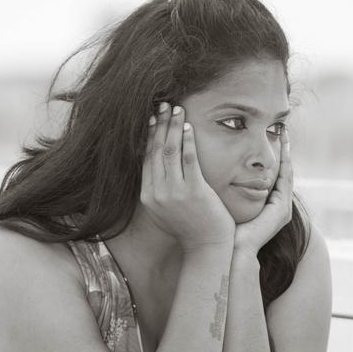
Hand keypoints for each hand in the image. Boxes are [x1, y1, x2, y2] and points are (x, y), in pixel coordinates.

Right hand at [141, 102, 235, 252]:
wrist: (206, 247)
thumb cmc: (189, 227)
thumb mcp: (165, 211)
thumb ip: (158, 190)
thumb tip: (155, 167)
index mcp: (148, 197)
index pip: (145, 158)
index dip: (149, 135)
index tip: (153, 118)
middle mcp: (157, 193)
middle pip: (155, 151)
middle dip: (160, 124)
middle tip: (163, 105)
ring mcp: (175, 193)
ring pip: (170, 151)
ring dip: (173, 127)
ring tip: (177, 109)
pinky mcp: (194, 192)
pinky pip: (189, 160)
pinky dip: (187, 141)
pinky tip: (189, 127)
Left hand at [234, 130, 292, 256]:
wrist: (231, 251)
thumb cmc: (224, 230)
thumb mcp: (227, 203)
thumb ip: (228, 189)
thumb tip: (214, 170)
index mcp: (267, 205)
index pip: (272, 174)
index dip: (273, 156)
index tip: (269, 137)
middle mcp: (279, 206)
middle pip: (283, 171)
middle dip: (284, 150)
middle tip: (282, 129)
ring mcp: (283, 208)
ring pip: (287, 173)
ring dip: (287, 153)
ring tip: (285, 134)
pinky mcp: (282, 210)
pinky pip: (286, 180)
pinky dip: (285, 163)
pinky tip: (283, 148)